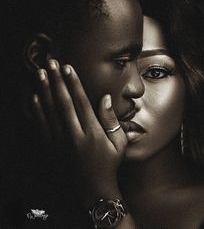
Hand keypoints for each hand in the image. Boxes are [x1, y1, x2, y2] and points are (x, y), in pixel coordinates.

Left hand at [31, 59, 127, 206]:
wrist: (92, 190)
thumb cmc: (109, 164)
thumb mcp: (119, 143)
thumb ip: (111, 120)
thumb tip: (105, 98)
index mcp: (92, 132)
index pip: (81, 102)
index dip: (74, 83)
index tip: (68, 68)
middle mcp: (74, 135)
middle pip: (63, 102)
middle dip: (57, 80)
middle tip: (51, 63)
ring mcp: (60, 143)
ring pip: (49, 112)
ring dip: (44, 91)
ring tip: (41, 74)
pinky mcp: (51, 149)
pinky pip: (41, 127)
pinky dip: (36, 112)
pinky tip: (34, 98)